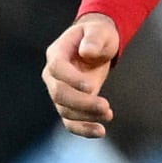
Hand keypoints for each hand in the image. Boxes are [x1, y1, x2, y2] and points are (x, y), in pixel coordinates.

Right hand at [41, 12, 121, 137]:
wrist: (95, 45)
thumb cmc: (97, 35)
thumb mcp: (99, 30)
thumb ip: (93, 38)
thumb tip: (87, 51)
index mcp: (56, 54)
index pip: (57, 68)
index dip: (72, 79)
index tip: (92, 86)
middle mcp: (52, 75)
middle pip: (59, 94)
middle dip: (82, 103)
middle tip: (105, 106)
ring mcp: (58, 91)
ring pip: (65, 110)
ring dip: (86, 117)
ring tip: (108, 115)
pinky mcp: (69, 104)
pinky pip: (70, 121)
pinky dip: (83, 129)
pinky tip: (100, 132)